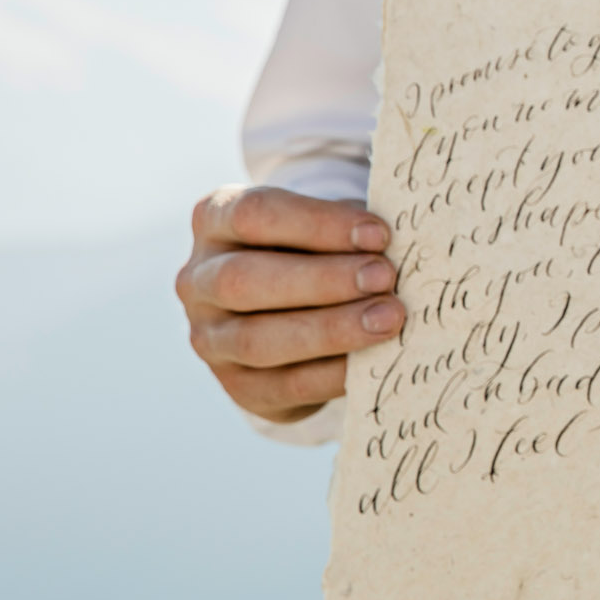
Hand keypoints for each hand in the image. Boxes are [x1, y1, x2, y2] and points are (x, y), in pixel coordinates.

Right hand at [176, 186, 403, 424]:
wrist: (290, 310)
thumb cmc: (317, 250)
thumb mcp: (323, 226)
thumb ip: (350, 230)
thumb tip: (401, 244)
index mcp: (215, 220)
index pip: (254, 214)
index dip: (318, 224)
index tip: (379, 233)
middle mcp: (198, 279)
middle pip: (245, 279)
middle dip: (322, 280)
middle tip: (385, 277)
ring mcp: (209, 337)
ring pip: (256, 339)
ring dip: (330, 330)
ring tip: (388, 318)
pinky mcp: (237, 385)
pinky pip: (281, 385)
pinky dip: (331, 374)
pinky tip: (372, 361)